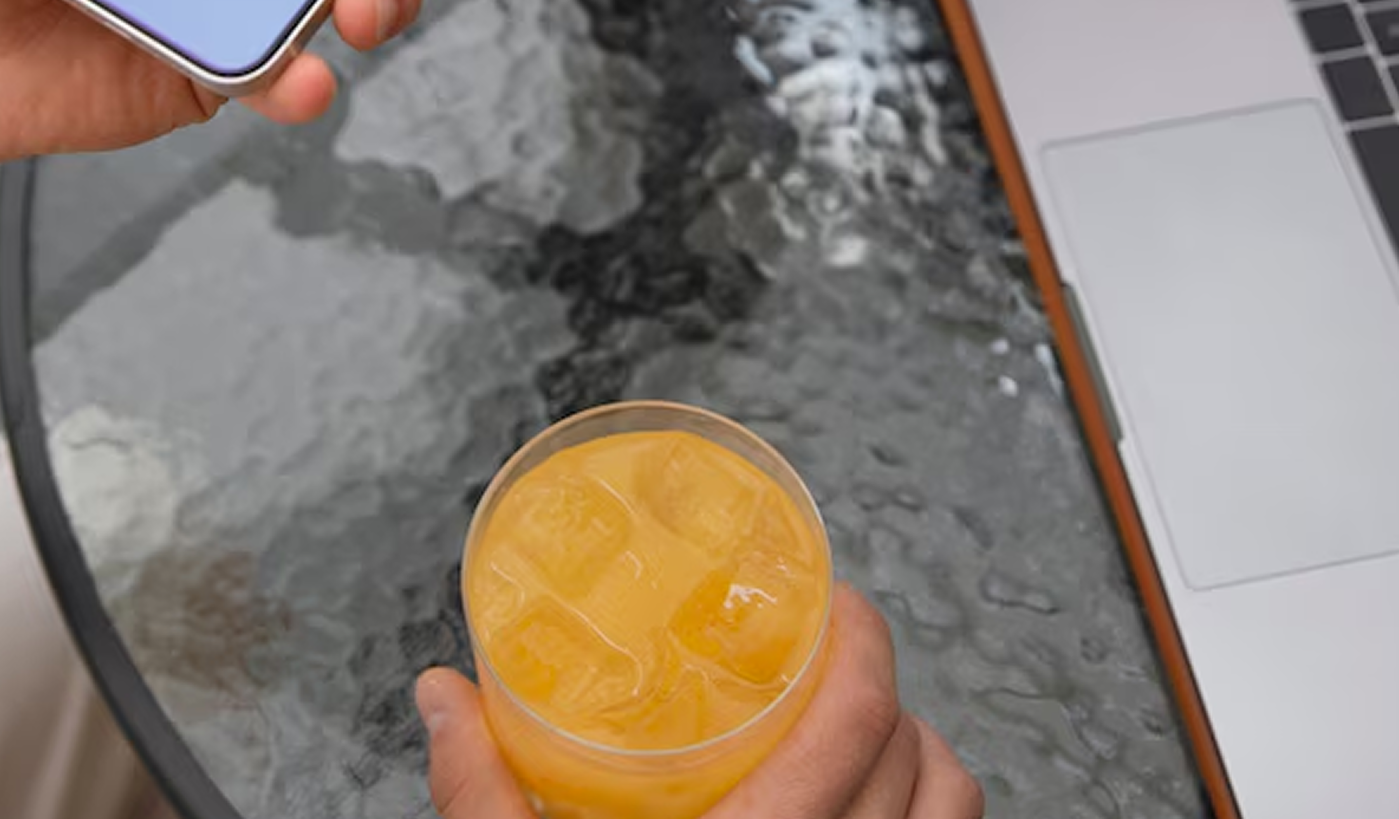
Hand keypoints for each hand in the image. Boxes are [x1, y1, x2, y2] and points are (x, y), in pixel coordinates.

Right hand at [415, 585, 983, 818]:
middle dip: (891, 696)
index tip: (836, 602)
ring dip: (928, 763)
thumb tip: (440, 691)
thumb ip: (481, 790)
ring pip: (958, 817)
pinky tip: (874, 816)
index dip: (867, 644)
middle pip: (924, 763)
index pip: (863, 721)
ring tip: (872, 736)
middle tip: (835, 666)